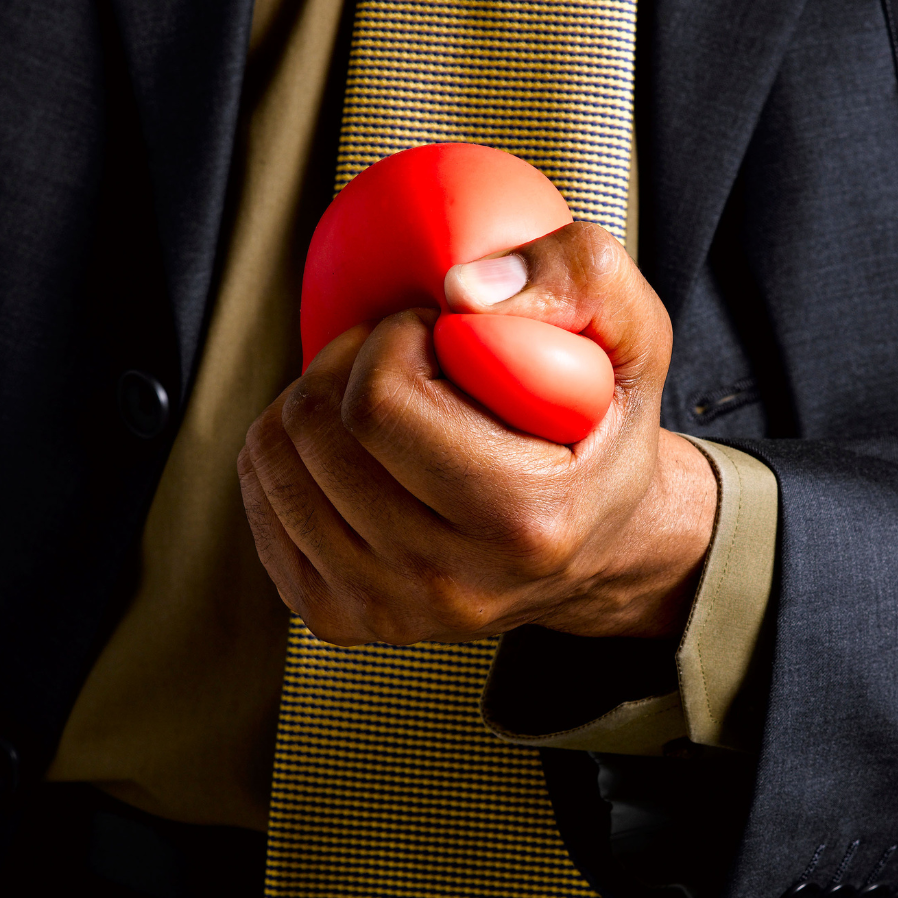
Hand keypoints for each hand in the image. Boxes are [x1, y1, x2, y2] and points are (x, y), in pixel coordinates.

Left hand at [238, 221, 716, 643]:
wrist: (599, 547)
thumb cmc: (605, 430)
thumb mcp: (635, 338)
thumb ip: (580, 277)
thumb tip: (458, 289)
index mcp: (524, 522)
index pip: (380, 405)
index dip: (390, 339)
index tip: (433, 334)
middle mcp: (450, 585)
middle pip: (314, 430)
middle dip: (343, 363)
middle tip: (400, 359)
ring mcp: (388, 612)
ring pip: (273, 463)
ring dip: (308, 403)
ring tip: (377, 400)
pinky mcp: (340, 619)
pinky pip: (261, 504)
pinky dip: (286, 455)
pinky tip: (346, 447)